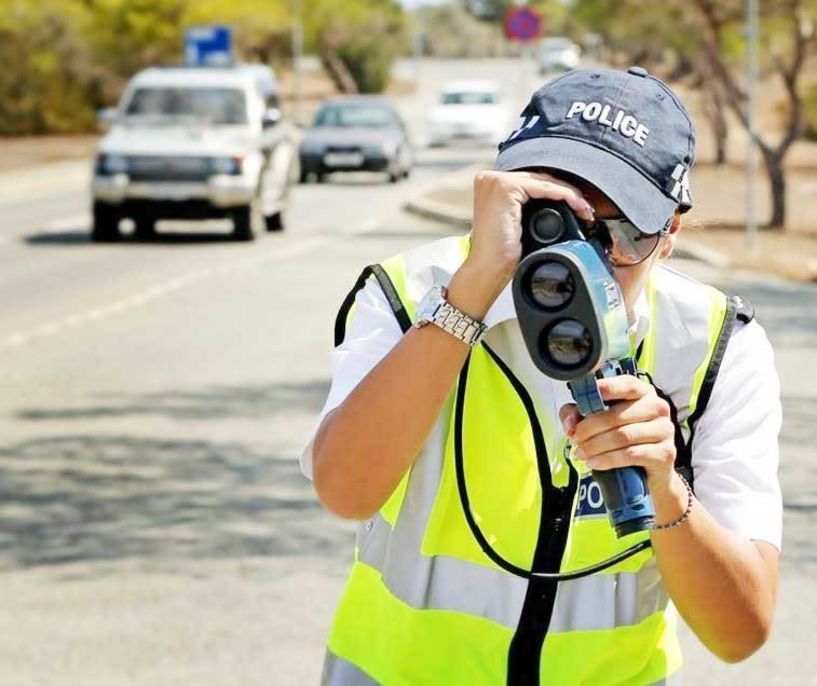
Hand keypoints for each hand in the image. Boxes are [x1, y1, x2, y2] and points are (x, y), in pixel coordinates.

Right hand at [452, 171, 594, 315]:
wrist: (487, 270)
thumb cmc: (500, 255)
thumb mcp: (516, 223)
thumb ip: (528, 206)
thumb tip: (558, 201)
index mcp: (489, 184)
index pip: (531, 181)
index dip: (557, 192)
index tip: (578, 206)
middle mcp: (489, 179)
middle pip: (538, 179)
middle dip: (566, 193)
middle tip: (586, 209)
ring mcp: (495, 181)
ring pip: (544, 181)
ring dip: (570, 194)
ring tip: (585, 210)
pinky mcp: (505, 188)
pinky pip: (545, 187)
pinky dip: (565, 196)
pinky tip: (577, 206)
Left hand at [559, 375, 676, 493]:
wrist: (648, 473)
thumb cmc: (621, 440)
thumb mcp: (595, 422)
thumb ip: (577, 414)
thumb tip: (570, 424)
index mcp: (642, 392)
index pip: (627, 384)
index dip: (606, 389)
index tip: (584, 399)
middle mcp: (657, 407)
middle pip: (617, 415)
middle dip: (589, 428)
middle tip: (574, 439)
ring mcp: (664, 430)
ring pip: (622, 436)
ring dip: (595, 446)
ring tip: (580, 453)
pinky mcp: (665, 453)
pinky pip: (631, 454)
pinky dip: (608, 459)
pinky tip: (594, 462)